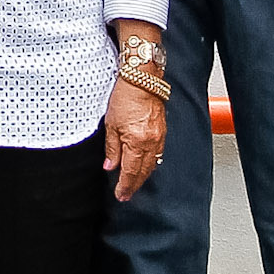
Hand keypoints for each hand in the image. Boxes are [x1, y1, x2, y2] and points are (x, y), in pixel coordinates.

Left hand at [102, 76, 167, 201]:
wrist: (143, 78)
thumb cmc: (125, 96)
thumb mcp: (111, 124)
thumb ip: (111, 149)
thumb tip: (110, 166)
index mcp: (137, 142)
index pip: (131, 172)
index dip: (125, 186)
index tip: (120, 195)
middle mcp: (151, 142)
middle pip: (143, 172)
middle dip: (134, 185)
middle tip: (126, 194)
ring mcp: (159, 137)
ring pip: (152, 164)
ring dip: (142, 175)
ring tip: (133, 183)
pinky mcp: (162, 131)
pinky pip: (158, 153)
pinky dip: (150, 163)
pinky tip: (144, 165)